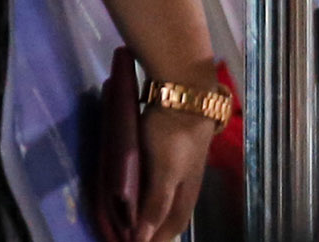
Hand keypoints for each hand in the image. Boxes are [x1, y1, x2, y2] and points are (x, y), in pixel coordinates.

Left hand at [136, 98, 211, 240]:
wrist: (183, 91)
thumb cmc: (174, 136)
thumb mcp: (164, 173)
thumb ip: (156, 204)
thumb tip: (143, 239)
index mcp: (187, 193)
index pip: (172, 226)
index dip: (157, 239)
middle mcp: (186, 183)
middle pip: (170, 214)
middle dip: (154, 228)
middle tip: (131, 236)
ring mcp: (180, 165)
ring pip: (165, 196)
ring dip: (150, 210)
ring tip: (132, 219)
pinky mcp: (170, 148)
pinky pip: (158, 179)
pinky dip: (148, 189)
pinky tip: (138, 187)